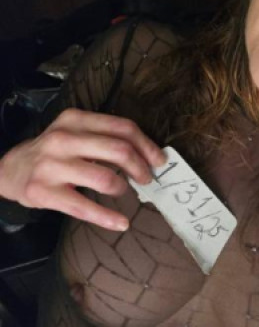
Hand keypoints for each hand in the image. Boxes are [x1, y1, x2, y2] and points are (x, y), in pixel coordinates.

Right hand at [0, 108, 166, 230]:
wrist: (10, 169)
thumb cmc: (55, 152)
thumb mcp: (76, 132)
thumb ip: (107, 137)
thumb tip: (148, 153)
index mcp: (76, 120)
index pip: (123, 128)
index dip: (147, 145)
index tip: (159, 160)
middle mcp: (63, 139)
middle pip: (119, 150)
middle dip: (141, 167)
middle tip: (146, 179)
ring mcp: (52, 166)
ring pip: (106, 179)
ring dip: (123, 189)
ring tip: (123, 191)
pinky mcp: (44, 193)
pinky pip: (85, 208)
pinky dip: (108, 218)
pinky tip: (122, 223)